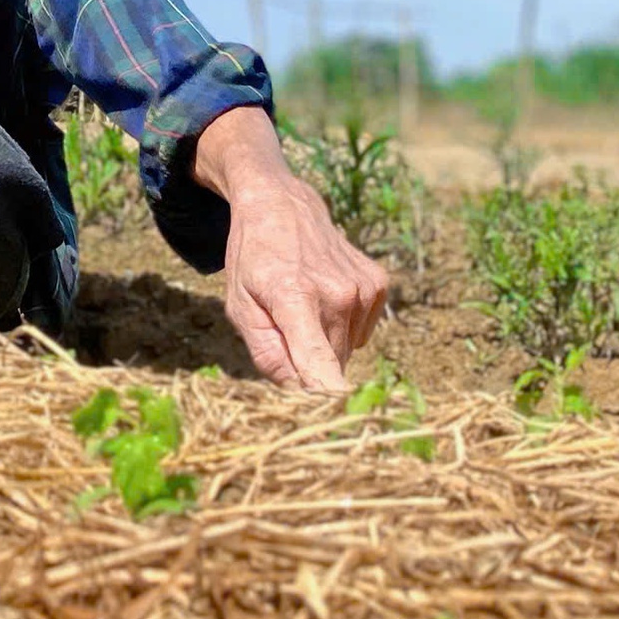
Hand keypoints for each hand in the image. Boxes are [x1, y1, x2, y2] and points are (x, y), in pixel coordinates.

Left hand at [194, 108, 388, 390]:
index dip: (321, 395)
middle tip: (286, 330)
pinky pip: (361, 331)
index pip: (320, 364)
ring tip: (304, 304)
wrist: (282, 206)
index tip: (324, 412)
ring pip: (347, 350)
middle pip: (331, 366)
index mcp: (295, 298)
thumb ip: (267, 353)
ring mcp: (363, 288)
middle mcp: (337, 294)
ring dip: (325, 341)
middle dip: (309, 363)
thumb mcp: (240, 306)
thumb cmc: (254, 260)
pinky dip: (343, 325)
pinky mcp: (378, 284)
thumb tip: (299, 390)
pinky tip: (325, 295)